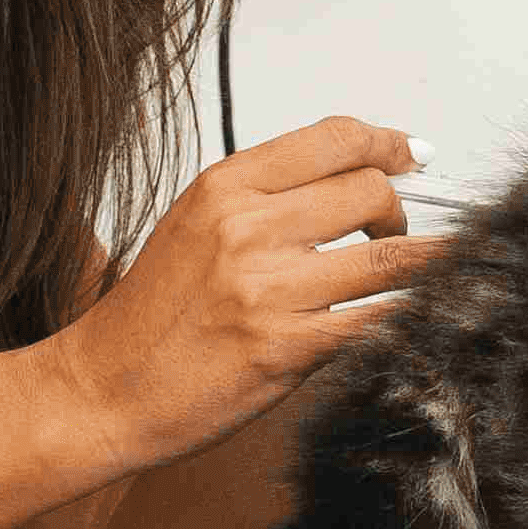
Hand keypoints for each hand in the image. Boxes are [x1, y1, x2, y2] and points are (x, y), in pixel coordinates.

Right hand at [46, 117, 437, 465]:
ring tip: (424, 275)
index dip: (389, 143)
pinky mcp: (285, 348)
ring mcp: (267, 289)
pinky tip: (413, 320)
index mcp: (224, 188)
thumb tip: (349, 178)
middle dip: (398, 213)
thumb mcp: (195, 227)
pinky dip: (409, 319)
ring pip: (389, 258)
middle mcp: (247, 228)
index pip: (334, 138)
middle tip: (390, 235)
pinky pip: (378, 321)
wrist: (103, 390)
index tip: (413, 154)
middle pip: (371, 191)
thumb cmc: (151, 317)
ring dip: (423, 266)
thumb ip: (265, 200)